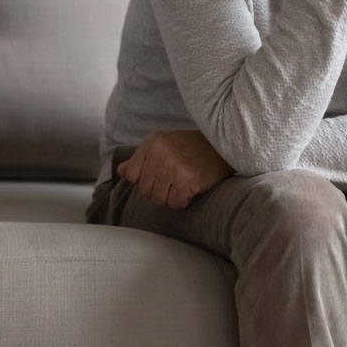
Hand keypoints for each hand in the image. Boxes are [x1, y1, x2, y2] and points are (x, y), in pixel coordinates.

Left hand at [117, 130, 232, 209]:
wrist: (225, 146)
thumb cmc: (192, 148)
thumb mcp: (163, 145)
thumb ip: (141, 158)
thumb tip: (121, 171)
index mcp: (151, 143)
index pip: (131, 175)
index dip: (145, 180)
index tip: (160, 175)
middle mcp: (160, 152)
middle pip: (145, 190)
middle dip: (160, 190)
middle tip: (176, 179)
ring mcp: (173, 166)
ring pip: (159, 199)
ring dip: (172, 197)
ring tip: (184, 183)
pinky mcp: (188, 180)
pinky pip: (176, 203)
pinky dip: (184, 200)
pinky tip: (193, 188)